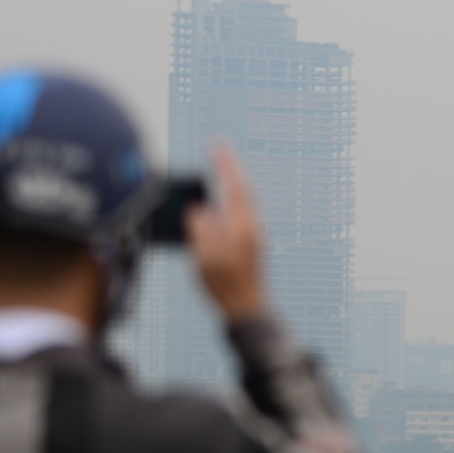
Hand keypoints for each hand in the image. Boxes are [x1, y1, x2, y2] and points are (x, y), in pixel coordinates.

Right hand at [186, 142, 267, 322]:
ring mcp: (254, 234)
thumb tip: (199, 210)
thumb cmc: (224, 286)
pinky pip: (241, 212)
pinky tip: (222, 202)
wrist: (247, 308)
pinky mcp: (252, 243)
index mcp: (241, 226)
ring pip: (243, 201)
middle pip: (242, 189)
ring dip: (231, 184)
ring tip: (220, 170)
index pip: (234, 185)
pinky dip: (231, 200)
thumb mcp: (204, 257)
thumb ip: (201, 230)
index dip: (224, 164)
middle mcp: (252, 226)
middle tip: (218, 151)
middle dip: (229, 169)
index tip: (217, 144)